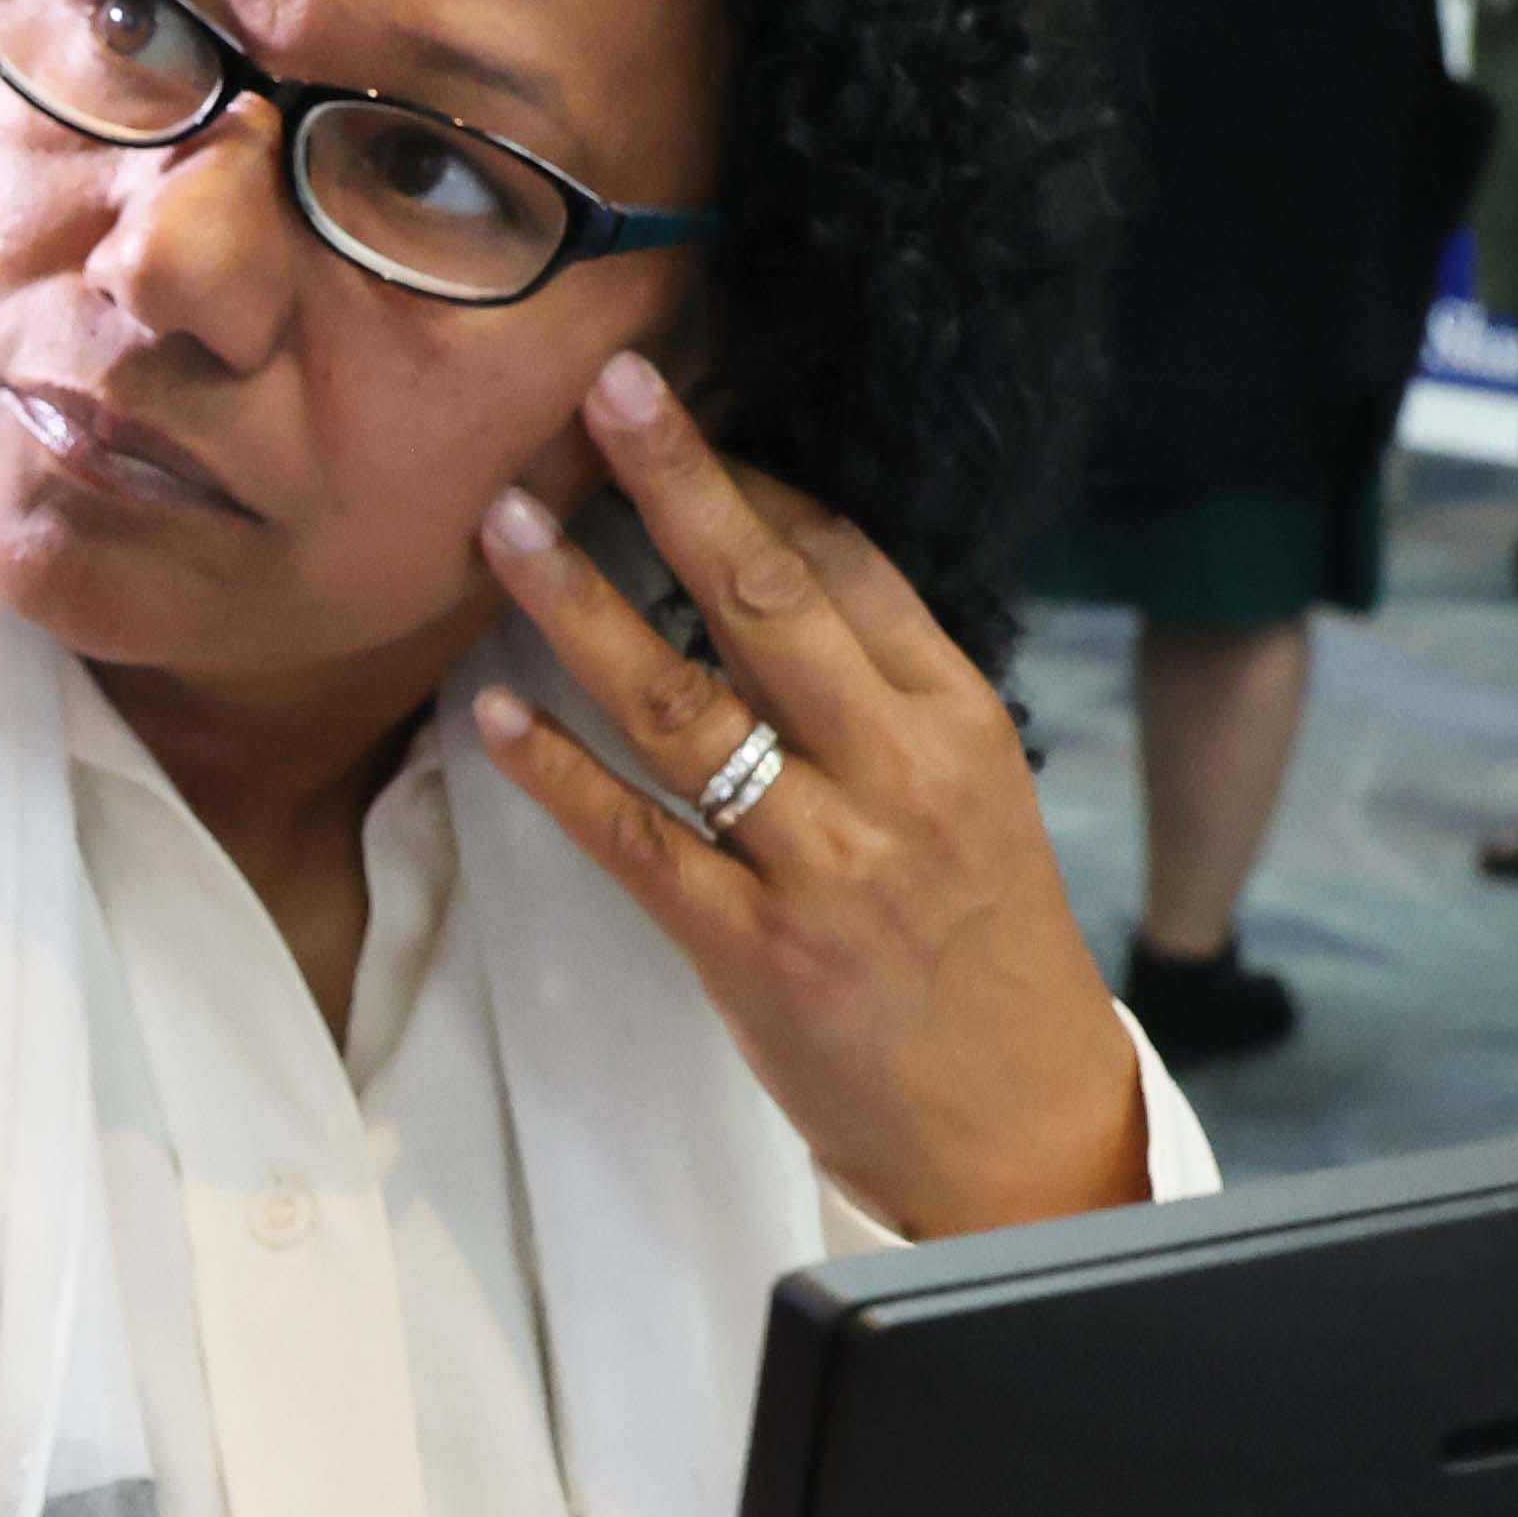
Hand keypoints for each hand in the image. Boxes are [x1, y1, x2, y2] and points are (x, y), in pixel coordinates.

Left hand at [463, 350, 1149, 1237]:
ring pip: (682, 708)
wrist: (1023, 1129)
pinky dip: (558, 771)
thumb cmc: (986, 946)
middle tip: (597, 388)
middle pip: (767, 600)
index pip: (848, 564)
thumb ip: (884, 691)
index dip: (752, 481)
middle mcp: (895, 777)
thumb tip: (768, 570)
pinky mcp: (752, 952)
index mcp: (958, 721)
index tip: (672, 411)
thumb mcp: (977, 792)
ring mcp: (821, 866)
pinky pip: (635, 840)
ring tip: (503, 523)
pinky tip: (494, 710)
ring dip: (580, 607)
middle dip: (676, 484)